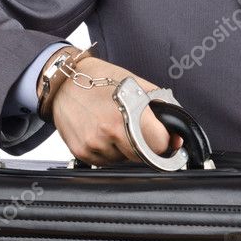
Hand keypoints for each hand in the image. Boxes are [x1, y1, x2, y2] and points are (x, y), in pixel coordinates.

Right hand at [48, 56, 176, 165]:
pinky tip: (101, 132)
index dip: (166, 144)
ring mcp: (94, 144)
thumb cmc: (100, 79)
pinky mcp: (82, 152)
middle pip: (142, 157)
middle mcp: (110, 131)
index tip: (166, 141)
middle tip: (136, 129)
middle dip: (145, 146)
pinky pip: (105, 161)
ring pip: (123, 160)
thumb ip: (161, 108)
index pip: (159, 145)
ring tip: (114, 126)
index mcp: (128, 113)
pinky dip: (108, 151)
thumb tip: (177, 135)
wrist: (64, 83)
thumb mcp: (137, 84)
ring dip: (124, 149)